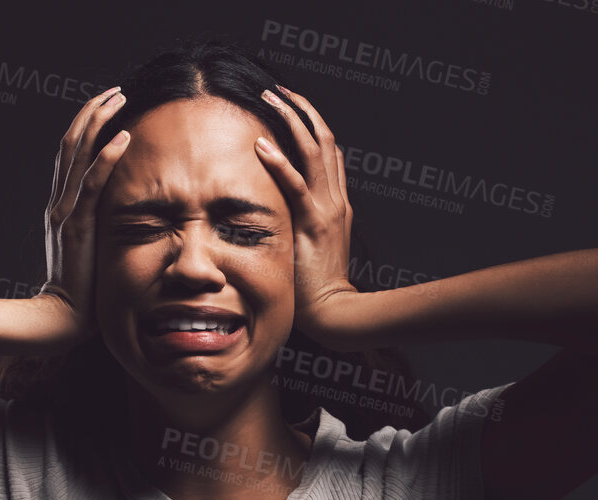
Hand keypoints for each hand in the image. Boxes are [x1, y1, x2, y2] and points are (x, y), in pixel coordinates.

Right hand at [40, 86, 132, 338]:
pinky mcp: (78, 225)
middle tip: (115, 89)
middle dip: (92, 112)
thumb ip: (96, 227)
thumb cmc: (82, 289)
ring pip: (78, 154)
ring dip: (99, 122)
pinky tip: (123, 137)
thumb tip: (119, 213)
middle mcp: (59, 201)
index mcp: (61, 205)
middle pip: (70, 143)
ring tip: (119, 98)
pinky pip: (93, 184)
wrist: (61, 317)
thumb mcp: (88, 249)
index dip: (85, 124)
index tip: (106, 104)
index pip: (70, 153)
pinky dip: (107, 157)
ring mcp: (65, 211)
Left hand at [253, 85, 357, 338]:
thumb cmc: (318, 286)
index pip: (328, 151)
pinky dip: (279, 162)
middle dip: (301, 109)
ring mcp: (327, 209)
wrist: (335, 312)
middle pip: (324, 140)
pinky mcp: (313, 224)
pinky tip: (260, 145)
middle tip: (277, 89)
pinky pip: (296, 185)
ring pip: (314, 151)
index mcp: (337, 203)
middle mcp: (336, 199)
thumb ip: (304, 224)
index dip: (311, 123)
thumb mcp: (314, 246)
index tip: (290, 103)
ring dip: (291, 120)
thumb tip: (282, 211)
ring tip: (270, 98)